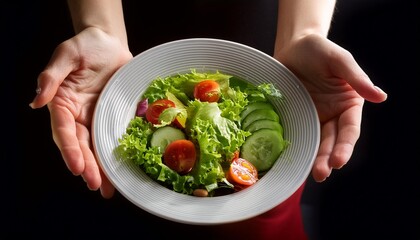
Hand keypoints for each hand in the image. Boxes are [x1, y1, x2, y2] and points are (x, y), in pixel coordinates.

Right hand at [30, 27, 132, 197]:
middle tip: (94, 185)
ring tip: (106, 188)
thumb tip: (37, 101)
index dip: (70, 150)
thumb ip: (52, 77)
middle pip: (80, 145)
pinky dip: (115, 154)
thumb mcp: (66, 56)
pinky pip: (112, 137)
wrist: (109, 43)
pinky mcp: (111, 116)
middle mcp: (78, 115)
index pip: (63, 131)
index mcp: (63, 103)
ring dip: (99, 167)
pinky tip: (119, 170)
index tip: (76, 167)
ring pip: (95, 146)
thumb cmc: (85, 46)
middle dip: (86, 165)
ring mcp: (95, 117)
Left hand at [274, 34, 386, 181]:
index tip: (338, 161)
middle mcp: (332, 114)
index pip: (349, 130)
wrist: (293, 46)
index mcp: (348, 104)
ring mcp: (312, 117)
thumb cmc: (318, 50)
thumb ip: (356, 79)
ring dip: (314, 158)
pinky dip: (295, 146)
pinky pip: (296, 133)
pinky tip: (292, 159)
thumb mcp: (338, 60)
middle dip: (328, 158)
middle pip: (331, 141)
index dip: (345, 146)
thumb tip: (381, 96)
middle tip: (321, 173)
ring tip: (311, 174)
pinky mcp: (295, 116)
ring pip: (315, 142)